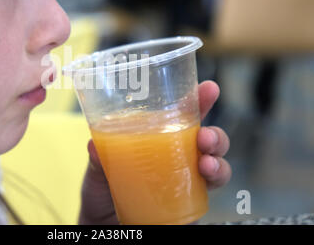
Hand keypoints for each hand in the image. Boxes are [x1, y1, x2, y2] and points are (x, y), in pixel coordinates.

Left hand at [78, 80, 231, 224]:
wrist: (102, 225)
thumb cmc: (102, 192)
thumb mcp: (96, 172)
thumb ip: (98, 160)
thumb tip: (94, 146)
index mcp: (157, 139)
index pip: (182, 115)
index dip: (198, 101)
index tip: (209, 88)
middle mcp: (177, 156)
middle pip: (206, 139)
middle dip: (214, 134)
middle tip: (205, 137)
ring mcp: (186, 179)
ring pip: (216, 164)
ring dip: (218, 161)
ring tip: (206, 164)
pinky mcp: (189, 201)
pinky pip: (209, 192)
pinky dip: (214, 183)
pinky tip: (205, 180)